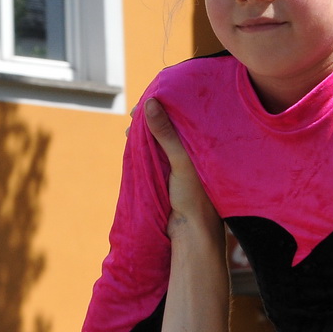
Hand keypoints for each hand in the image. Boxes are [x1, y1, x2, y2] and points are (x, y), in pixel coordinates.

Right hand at [144, 99, 220, 240]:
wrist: (192, 231)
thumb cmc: (194, 195)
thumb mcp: (180, 161)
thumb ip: (166, 133)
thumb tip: (149, 103)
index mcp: (202, 142)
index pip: (183, 114)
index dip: (165, 104)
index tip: (147, 100)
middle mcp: (193, 150)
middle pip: (169, 126)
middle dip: (151, 119)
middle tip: (133, 117)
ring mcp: (180, 162)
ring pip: (160, 140)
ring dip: (145, 134)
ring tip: (130, 131)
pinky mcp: (170, 173)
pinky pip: (156, 154)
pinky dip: (144, 147)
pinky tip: (133, 144)